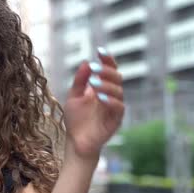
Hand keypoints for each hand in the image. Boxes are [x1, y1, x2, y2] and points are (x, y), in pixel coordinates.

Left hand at [63, 47, 124, 162]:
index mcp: (102, 88)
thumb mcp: (74, 96)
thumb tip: (86, 62)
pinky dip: (111, 101)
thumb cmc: (76, 119)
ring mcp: (114, 107)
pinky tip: (100, 98)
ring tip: (94, 83)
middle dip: (106, 71)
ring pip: (119, 92)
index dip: (107, 60)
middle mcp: (111, 96)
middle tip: (94, 68)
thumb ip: (80, 81)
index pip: (109, 70)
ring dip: (107, 85)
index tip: (100, 51)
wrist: (76, 141)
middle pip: (117, 78)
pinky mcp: (116, 120)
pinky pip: (118, 108)